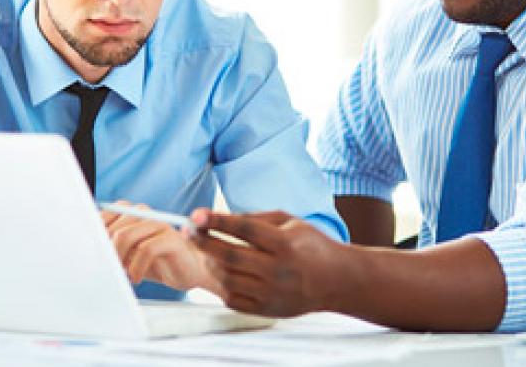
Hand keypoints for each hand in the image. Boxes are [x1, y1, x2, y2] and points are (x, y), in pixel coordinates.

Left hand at [102, 201, 216, 292]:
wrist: (189, 270)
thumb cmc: (156, 262)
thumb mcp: (129, 255)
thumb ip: (111, 247)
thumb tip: (88, 251)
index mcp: (132, 214)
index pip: (104, 216)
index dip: (97, 237)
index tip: (96, 256)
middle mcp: (145, 215)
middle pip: (112, 228)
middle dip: (108, 253)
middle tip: (112, 270)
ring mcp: (159, 225)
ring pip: (125, 236)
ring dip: (119, 260)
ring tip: (124, 275)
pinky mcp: (172, 239)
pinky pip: (146, 250)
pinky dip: (136, 268)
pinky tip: (137, 278)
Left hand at [191, 209, 344, 316]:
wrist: (336, 281)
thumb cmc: (312, 246)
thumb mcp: (291, 222)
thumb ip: (256, 218)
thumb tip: (221, 219)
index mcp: (284, 244)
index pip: (243, 229)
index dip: (217, 221)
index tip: (196, 215)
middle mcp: (277, 270)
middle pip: (228, 255)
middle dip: (203, 241)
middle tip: (189, 230)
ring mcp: (271, 293)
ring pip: (226, 278)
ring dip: (209, 261)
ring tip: (205, 249)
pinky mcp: (266, 310)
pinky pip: (232, 298)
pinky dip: (220, 283)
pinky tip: (219, 270)